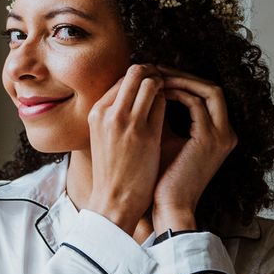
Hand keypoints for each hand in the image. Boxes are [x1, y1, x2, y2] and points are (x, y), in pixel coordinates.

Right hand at [85, 64, 164, 235]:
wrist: (113, 201)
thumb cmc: (112, 172)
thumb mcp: (104, 138)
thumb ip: (115, 116)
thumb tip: (134, 98)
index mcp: (96, 112)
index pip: (121, 78)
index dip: (141, 76)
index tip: (154, 82)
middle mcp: (108, 112)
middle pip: (134, 73)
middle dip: (154, 72)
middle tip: (168, 80)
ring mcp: (125, 121)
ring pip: (150, 83)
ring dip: (165, 84)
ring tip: (175, 93)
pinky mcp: (143, 133)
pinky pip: (161, 102)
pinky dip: (171, 100)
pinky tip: (177, 109)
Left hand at [152, 66, 237, 234]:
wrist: (168, 206)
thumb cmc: (161, 177)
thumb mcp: (164, 140)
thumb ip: (162, 116)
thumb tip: (145, 89)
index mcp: (218, 133)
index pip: (207, 94)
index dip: (185, 80)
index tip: (159, 74)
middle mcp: (227, 132)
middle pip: (212, 87)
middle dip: (183, 75)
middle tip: (157, 68)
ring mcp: (222, 136)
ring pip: (209, 90)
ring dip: (181, 79)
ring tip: (156, 75)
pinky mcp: (211, 140)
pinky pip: (197, 103)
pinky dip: (178, 93)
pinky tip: (157, 91)